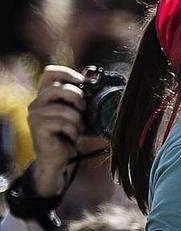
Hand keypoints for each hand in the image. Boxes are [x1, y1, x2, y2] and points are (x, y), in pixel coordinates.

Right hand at [27, 65, 85, 195]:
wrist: (59, 158)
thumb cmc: (69, 133)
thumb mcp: (77, 112)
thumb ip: (80, 98)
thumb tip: (95, 80)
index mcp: (46, 95)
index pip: (50, 72)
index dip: (67, 73)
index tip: (83, 82)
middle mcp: (36, 103)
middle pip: (57, 88)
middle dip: (76, 98)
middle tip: (84, 109)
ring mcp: (34, 115)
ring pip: (62, 109)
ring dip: (77, 120)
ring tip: (78, 128)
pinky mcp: (37, 128)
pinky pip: (62, 123)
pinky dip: (73, 131)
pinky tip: (71, 137)